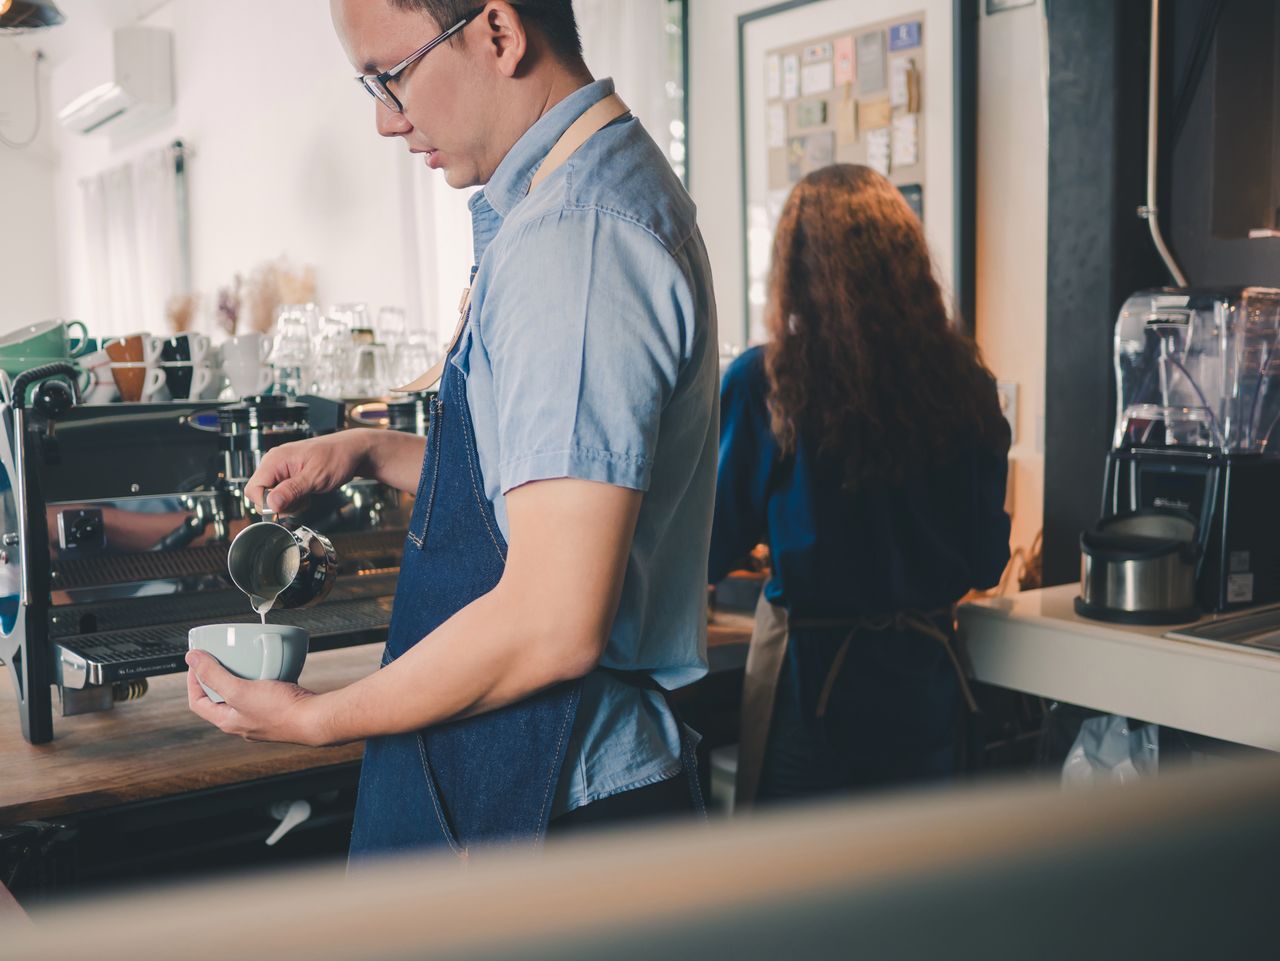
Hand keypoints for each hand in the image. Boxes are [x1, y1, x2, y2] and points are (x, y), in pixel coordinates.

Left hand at [186, 651, 329, 745]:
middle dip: (217, 678)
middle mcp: (242, 722)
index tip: (197, 663)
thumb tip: (192, 659)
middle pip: (219, 698)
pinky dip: (263, 680)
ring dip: (240, 678)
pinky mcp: (278, 711)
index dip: (193, 681)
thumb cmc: (279, 711)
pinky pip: (263, 694)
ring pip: (242, 696)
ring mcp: (260, 718)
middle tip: (220, 660)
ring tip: (245, 662)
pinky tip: (270, 669)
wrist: (314, 719)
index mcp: (227, 721)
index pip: (198, 702)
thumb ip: (214, 675)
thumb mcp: (239, 690)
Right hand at [244, 431, 370, 513]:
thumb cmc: (337, 457)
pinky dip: (294, 500)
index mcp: (275, 460)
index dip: (266, 503)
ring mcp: (281, 470)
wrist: (352, 451)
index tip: (286, 506)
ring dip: (288, 503)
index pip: (253, 489)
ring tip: (306, 496)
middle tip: (300, 501)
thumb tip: (271, 504)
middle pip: (260, 495)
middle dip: (279, 505)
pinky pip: (283, 495)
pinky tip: (307, 494)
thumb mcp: (315, 477)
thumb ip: (292, 490)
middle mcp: (274, 463)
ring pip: (272, 497)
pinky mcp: (289, 476)